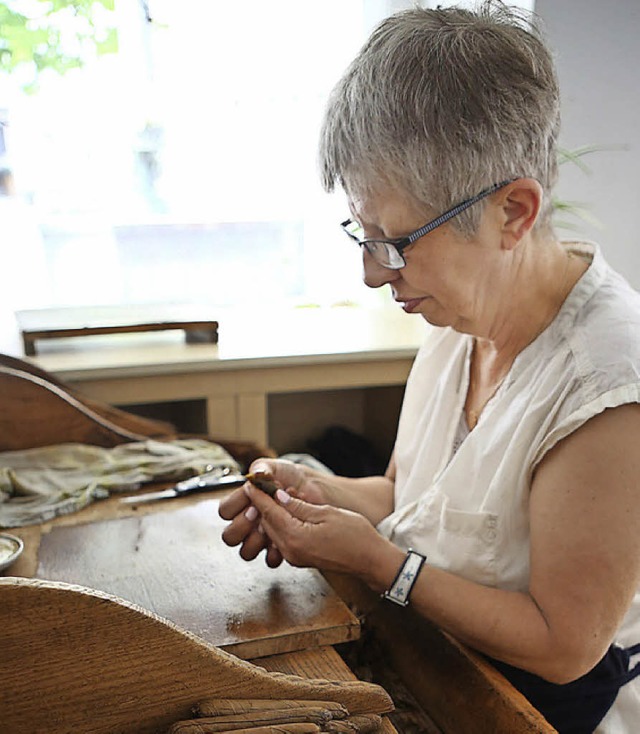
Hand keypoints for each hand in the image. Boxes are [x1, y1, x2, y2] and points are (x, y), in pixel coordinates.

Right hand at [219, 458, 328, 566]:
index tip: (251, 501)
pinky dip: (276, 551)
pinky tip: (283, 540)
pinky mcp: (280, 548)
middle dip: (242, 526)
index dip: (235, 508)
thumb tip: (255, 474)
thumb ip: (263, 467)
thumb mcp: (277, 467)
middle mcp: (250, 522)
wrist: (315, 490)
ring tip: (269, 529)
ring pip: (246, 551)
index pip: (225, 511)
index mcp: (244, 502)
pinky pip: (269, 560)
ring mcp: (263, 537)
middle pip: (230, 536)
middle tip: (257, 514)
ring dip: (256, 541)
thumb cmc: (293, 478)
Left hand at [241, 482, 384, 577]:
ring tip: (282, 496)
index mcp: (296, 538)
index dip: (259, 495)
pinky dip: (282, 523)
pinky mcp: (299, 558)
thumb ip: (299, 506)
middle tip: (266, 485)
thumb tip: (278, 496)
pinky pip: (283, 538)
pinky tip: (290, 511)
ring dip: (273, 513)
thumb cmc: (355, 535)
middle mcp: (290, 550)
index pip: (269, 512)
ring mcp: (294, 557)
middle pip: (267, 522)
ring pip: (273, 530)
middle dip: (264, 503)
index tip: (251, 482)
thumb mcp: (326, 513)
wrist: (370, 560)